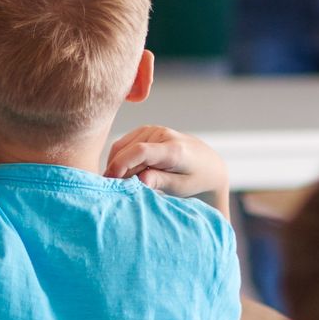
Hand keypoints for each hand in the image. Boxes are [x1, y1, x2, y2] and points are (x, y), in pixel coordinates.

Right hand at [106, 125, 226, 198]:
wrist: (208, 165)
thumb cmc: (196, 179)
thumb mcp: (181, 187)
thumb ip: (160, 182)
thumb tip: (140, 181)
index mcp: (173, 149)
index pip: (140, 151)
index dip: (121, 165)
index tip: (110, 181)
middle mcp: (162, 134)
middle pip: (127, 150)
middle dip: (116, 170)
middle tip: (116, 189)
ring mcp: (153, 130)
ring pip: (122, 146)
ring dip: (117, 164)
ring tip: (123, 182)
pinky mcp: (147, 130)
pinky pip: (125, 143)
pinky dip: (120, 158)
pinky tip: (126, 172)